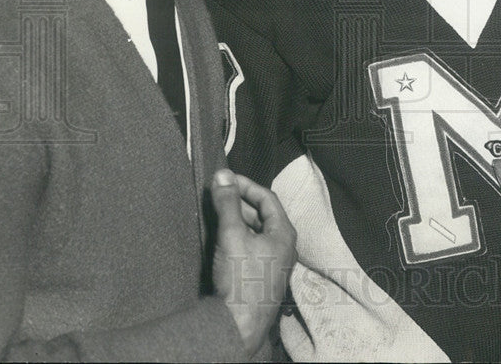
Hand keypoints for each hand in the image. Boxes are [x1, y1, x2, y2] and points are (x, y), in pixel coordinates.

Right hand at [210, 168, 296, 357]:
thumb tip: (222, 175)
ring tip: (215, 214)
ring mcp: (273, 263)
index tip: (225, 179)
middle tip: (218, 195)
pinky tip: (220, 240)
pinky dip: (236, 238)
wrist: (239, 324)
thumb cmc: (242, 280)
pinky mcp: (261, 276)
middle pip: (262, 215)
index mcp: (284, 233)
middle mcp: (283, 247)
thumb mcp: (232, 234)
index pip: (268, 197)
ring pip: (255, 232)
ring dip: (237, 220)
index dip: (246, 184)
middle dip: (239, 202)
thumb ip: (227, 203)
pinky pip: (250, 248)